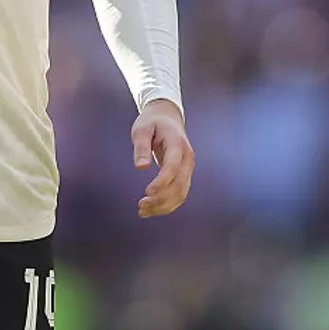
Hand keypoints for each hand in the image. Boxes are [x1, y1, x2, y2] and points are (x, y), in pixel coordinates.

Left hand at [131, 99, 193, 217]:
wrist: (167, 118)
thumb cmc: (152, 122)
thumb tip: (141, 168)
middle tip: (140, 205)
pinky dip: (167, 204)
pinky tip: (151, 209)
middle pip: (179, 185)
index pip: (173, 167)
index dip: (162, 182)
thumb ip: (141, 147)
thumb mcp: (141, 129)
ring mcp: (188, 168)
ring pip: (181, 193)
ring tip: (142, 211)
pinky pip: (179, 194)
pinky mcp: (184, 175)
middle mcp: (187, 158)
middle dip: (161, 199)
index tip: (147, 192)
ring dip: (163, 206)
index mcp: (177, 144)